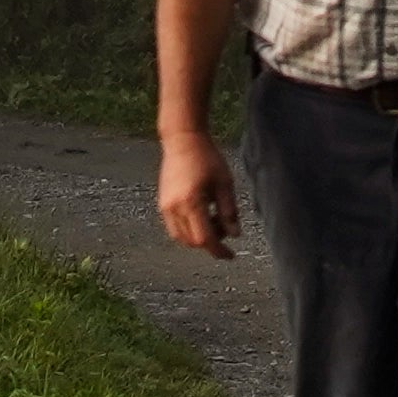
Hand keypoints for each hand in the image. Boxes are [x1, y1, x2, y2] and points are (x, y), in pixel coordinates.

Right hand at [158, 133, 239, 255]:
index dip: (219, 250)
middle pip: (193, 241)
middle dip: (211, 242)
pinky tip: (201, 214)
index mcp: (192, 203)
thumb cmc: (207, 158)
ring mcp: (165, 207)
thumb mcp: (225, 184)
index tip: (230, 255)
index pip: (205, 239)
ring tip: (213, 218)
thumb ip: (229, 211)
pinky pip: (175, 227)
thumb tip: (235, 235)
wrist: (182, 140)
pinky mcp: (162, 204)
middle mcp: (174, 208)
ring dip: (198, 237)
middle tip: (225, 227)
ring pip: (181, 237)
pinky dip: (188, 229)